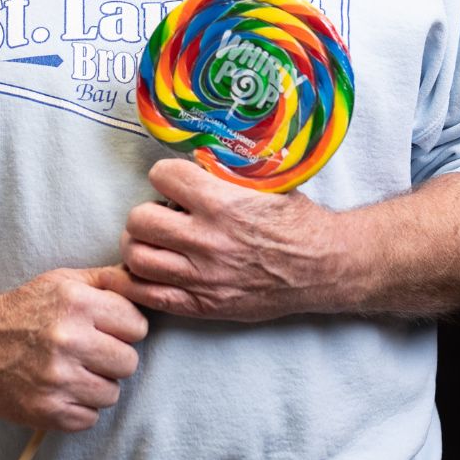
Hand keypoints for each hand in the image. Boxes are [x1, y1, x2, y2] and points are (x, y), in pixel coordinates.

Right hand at [0, 267, 147, 431]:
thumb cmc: (24, 308)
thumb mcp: (62, 280)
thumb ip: (106, 279)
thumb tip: (142, 281)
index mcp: (76, 303)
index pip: (136, 325)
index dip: (126, 327)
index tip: (110, 328)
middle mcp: (68, 340)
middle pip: (129, 362)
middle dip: (114, 357)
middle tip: (92, 351)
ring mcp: (58, 379)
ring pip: (112, 393)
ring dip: (98, 384)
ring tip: (76, 370)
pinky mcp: (47, 411)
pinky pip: (90, 418)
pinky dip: (80, 407)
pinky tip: (63, 388)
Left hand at [101, 159, 341, 322]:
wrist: (322, 266)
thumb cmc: (294, 220)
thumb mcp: (264, 181)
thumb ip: (224, 170)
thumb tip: (191, 153)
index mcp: (222, 203)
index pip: (162, 176)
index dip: (164, 174)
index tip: (172, 180)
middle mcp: (208, 241)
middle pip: (139, 220)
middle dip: (145, 211)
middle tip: (159, 213)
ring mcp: (202, 278)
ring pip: (137, 258)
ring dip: (139, 245)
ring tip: (154, 241)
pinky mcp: (203, 306)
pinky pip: (148, 296)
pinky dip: (137, 282)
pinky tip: (146, 271)